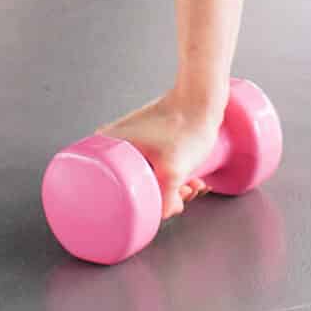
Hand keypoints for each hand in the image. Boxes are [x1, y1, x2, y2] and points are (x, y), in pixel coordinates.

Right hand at [98, 92, 230, 223]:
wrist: (202, 98)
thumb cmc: (185, 125)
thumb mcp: (172, 172)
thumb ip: (165, 202)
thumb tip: (164, 212)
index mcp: (108, 148)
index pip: (116, 191)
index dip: (144, 205)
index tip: (164, 200)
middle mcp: (116, 145)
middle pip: (137, 187)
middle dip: (165, 196)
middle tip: (183, 190)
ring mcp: (134, 143)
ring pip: (152, 179)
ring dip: (176, 189)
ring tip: (192, 183)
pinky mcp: (150, 142)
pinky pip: (160, 169)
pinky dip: (178, 178)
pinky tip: (194, 178)